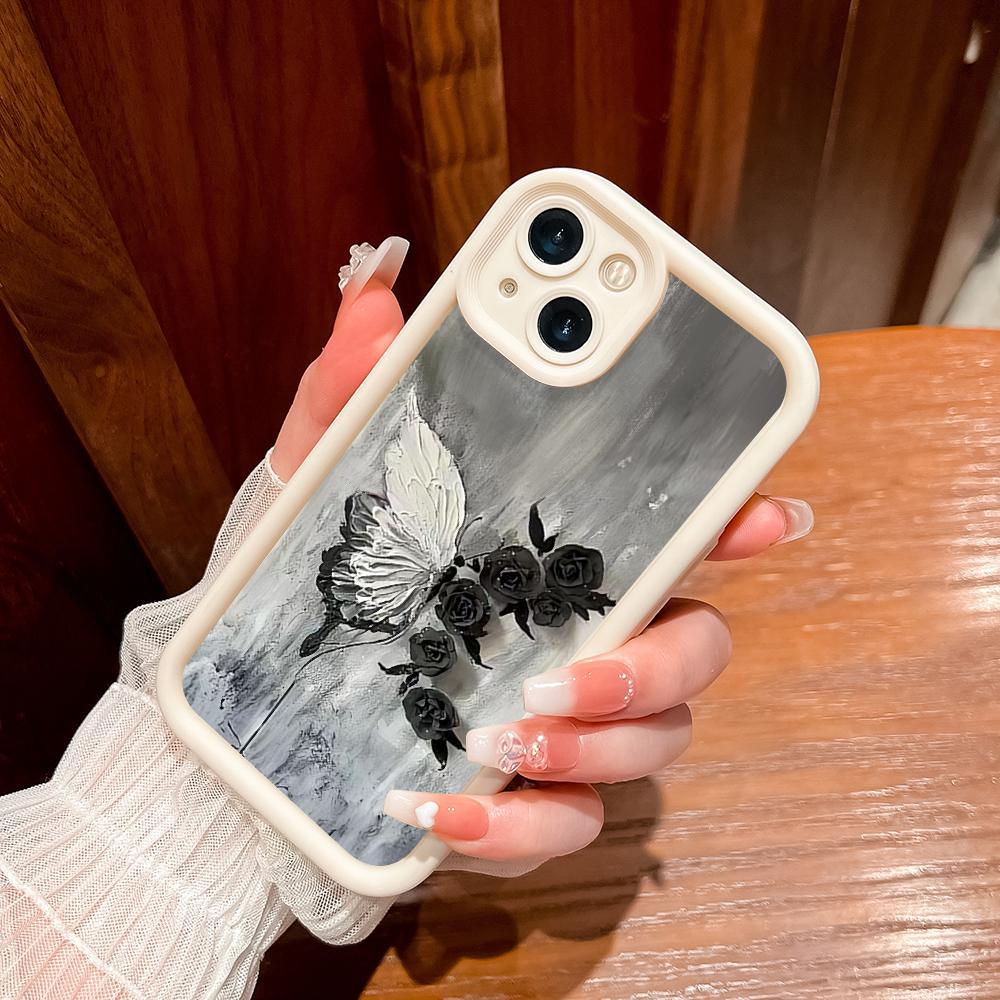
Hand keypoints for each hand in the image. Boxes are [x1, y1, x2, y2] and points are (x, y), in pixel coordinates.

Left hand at [271, 242, 812, 864]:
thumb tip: (371, 296)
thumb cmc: (327, 588)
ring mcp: (569, 726)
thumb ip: (352, 393)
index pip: (678, 534)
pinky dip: (515, 830)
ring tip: (503, 733)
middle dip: (659, 663)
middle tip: (571, 668)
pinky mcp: (525, 801)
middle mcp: (591, 639)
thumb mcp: (324, 481)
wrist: (264, 711)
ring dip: (594, 745)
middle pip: (696, 650)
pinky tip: (440, 809)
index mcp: (565, 560)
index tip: (765, 515)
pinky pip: (566, 828)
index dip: (737, 523)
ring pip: (653, 744)